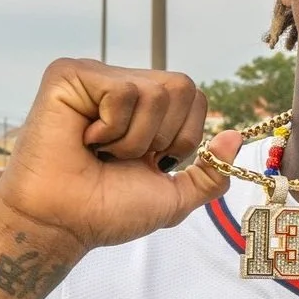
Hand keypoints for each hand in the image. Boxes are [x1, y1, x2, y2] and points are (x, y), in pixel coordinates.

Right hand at [0, 58, 243, 253]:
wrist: (63, 223)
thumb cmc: (106, 211)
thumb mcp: (172, 196)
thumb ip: (209, 172)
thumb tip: (235, 137)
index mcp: (145, 110)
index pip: (194, 96)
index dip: (184, 136)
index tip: (150, 163)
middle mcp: (122, 86)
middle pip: (182, 86)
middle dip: (163, 137)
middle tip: (123, 158)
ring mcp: (95, 78)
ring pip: (154, 91)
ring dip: (134, 139)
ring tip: (101, 152)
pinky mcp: (69, 75)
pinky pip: (123, 91)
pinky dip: (111, 129)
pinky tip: (84, 140)